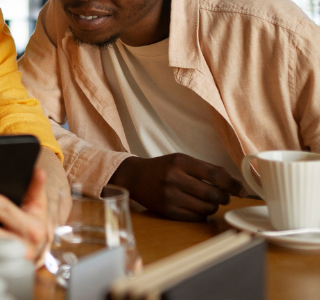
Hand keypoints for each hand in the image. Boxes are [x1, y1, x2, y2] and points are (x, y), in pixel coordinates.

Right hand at [109, 154, 245, 220]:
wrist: (135, 177)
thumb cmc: (163, 168)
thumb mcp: (181, 160)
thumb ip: (207, 169)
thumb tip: (235, 183)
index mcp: (180, 162)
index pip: (215, 175)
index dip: (233, 184)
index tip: (242, 191)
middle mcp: (174, 178)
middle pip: (213, 194)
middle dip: (224, 197)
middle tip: (224, 196)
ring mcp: (170, 196)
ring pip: (207, 208)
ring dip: (213, 206)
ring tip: (208, 200)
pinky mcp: (168, 211)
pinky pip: (196, 217)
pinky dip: (202, 213)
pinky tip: (196, 206)